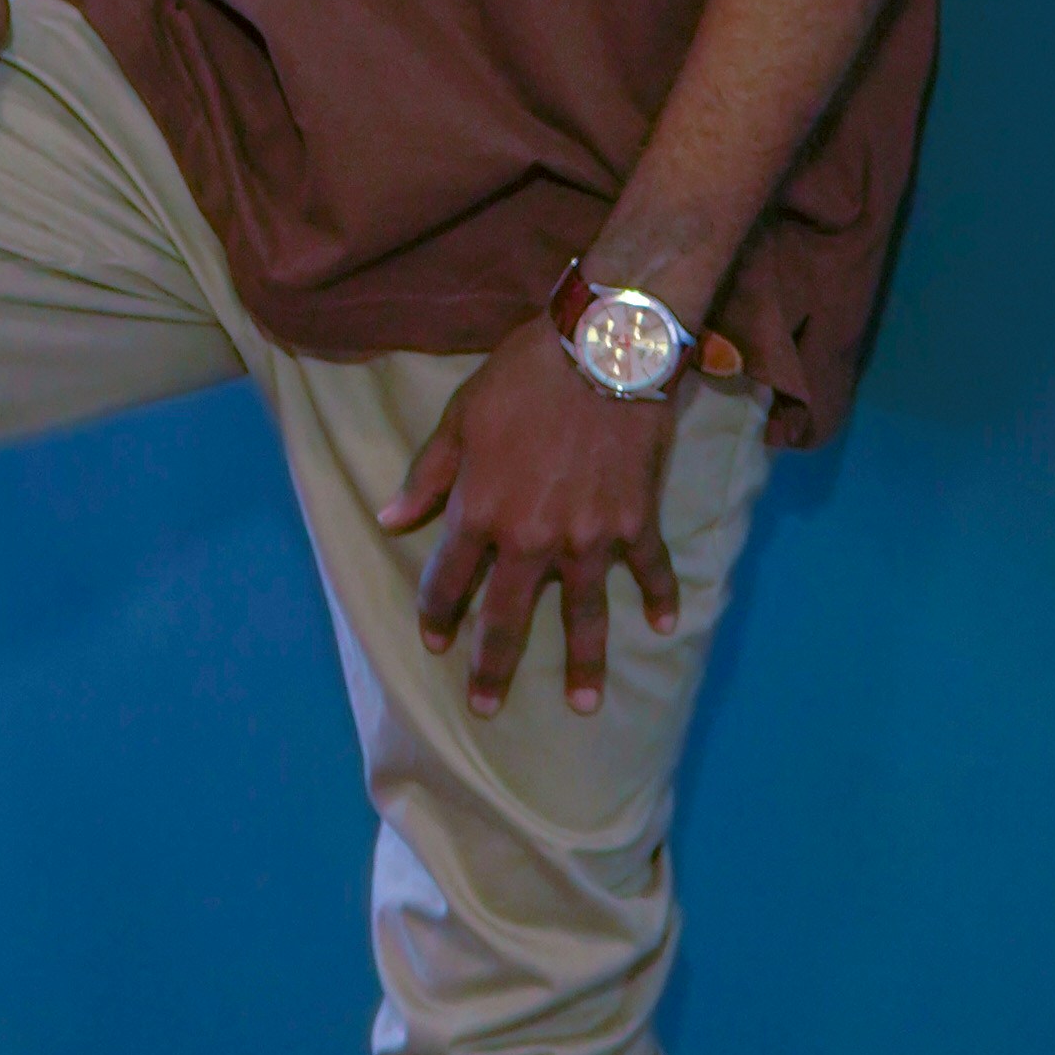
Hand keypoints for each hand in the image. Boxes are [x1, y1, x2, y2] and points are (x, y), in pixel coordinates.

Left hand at [383, 312, 707, 721]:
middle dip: (494, 667)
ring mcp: (589, 538)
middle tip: (486, 707)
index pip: (449, 580)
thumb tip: (390, 519)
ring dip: (584, 664)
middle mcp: (532, 539)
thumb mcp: (459, 418)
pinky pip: (649, 570)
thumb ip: (427, 476)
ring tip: (583, 705)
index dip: (438, 614)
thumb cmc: (522, 376)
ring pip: (584, 616)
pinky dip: (660, 597)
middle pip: (509, 618)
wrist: (603, 347)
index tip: (435, 641)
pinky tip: (664, 626)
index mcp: (481, 513)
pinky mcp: (635, 522)